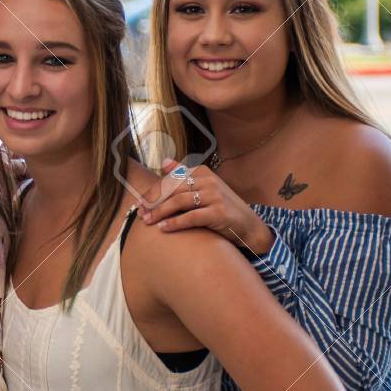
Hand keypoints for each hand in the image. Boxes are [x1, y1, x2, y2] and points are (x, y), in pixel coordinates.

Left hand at [138, 159, 273, 255]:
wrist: (249, 226)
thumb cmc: (222, 208)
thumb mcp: (205, 188)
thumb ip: (185, 175)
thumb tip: (165, 161)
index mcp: (202, 172)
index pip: (170, 179)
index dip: (153, 191)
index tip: (140, 203)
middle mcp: (208, 181)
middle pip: (172, 189)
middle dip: (154, 202)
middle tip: (141, 214)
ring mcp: (215, 196)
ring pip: (179, 201)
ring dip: (160, 212)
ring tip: (148, 222)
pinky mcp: (219, 213)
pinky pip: (191, 217)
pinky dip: (175, 222)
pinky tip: (163, 228)